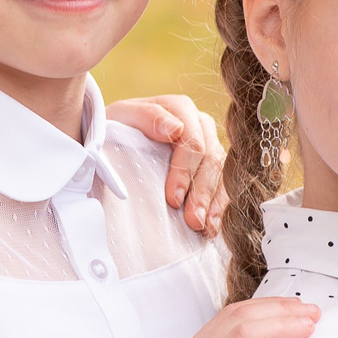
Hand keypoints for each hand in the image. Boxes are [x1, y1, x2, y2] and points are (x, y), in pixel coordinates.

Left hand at [109, 95, 225, 235]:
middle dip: (201, 193)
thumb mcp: (121, 117)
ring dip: (213, 204)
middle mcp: (201, 125)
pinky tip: (212, 226)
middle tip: (192, 221)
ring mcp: (209, 146)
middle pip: (211, 160)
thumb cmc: (116, 128)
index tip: (172, 199)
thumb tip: (174, 129)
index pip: (193, 141)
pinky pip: (223, 187)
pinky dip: (218, 208)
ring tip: (204, 228)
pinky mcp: (211, 168)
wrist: (114, 140)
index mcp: (181, 109)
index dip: (184, 171)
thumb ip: (146, 117)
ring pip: (221, 175)